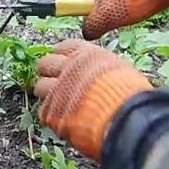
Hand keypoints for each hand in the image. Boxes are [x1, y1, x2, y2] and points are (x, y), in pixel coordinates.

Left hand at [34, 40, 151, 159]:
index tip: (63, 62)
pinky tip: (64, 120)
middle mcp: (68, 69)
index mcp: (86, 55)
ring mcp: (57, 91)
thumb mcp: (119, 72)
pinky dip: (52, 116)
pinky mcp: (52, 113)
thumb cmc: (130, 98)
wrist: (125, 120)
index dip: (62, 55)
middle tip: (56, 83)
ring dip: (47, 95)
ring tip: (60, 103)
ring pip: (39, 87)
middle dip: (48, 73)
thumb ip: (97, 69)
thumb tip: (90, 73)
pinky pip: (44, 112)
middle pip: (45, 64)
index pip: (63, 47)